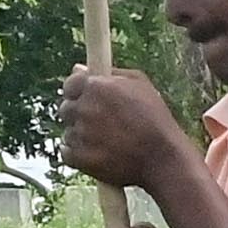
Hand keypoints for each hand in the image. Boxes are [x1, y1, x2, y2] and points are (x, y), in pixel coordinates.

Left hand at [56, 63, 182, 190]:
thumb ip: (110, 73)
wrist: (162, 158)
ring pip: (69, 132)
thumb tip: (79, 68)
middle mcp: (84, 108)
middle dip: (79, 114)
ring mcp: (80, 134)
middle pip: (66, 108)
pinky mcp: (79, 158)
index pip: (70, 84)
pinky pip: (66, 153)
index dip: (76, 91)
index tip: (83, 97)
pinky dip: (77, 154)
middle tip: (99, 122)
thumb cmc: (155, 119)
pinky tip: (97, 153)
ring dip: (81, 136)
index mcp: (97, 87)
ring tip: (106, 142)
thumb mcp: (141, 84)